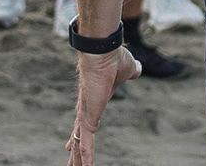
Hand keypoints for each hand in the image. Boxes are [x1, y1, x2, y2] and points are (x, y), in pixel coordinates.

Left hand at [66, 45, 140, 164]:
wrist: (103, 51)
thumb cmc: (114, 58)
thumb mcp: (127, 70)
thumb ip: (131, 73)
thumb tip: (137, 69)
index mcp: (94, 101)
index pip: (84, 122)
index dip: (79, 133)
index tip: (71, 143)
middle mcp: (86, 109)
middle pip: (77, 135)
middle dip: (74, 150)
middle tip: (69, 162)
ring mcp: (85, 114)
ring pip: (79, 142)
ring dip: (78, 158)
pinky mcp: (88, 117)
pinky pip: (85, 142)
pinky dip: (86, 156)